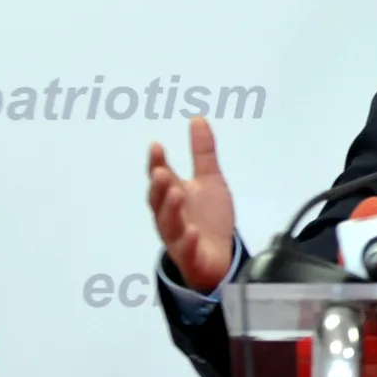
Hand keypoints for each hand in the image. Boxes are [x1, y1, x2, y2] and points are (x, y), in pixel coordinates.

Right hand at [148, 117, 236, 293]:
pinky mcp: (191, 258)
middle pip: (158, 201)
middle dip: (159, 186)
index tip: (157, 146)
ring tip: (176, 194)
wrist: (219, 257)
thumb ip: (203, 152)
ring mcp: (178, 238)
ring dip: (170, 210)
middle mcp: (170, 216)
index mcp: (173, 196)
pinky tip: (192, 232)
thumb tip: (197, 118)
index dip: (157, 163)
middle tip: (162, 172)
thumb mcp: (210, 180)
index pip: (161, 177)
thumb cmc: (208, 218)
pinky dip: (187, 242)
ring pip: (169, 225)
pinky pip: (186, 251)